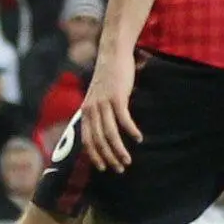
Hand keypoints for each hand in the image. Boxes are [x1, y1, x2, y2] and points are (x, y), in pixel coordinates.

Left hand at [79, 56, 143, 171]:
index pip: (87, 140)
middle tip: (119, 168)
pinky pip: (123, 119)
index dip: (95, 156)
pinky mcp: (117, 96)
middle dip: (108, 158)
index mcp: (85, 111)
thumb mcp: (98, 97)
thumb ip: (99, 113)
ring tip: (128, 160)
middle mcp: (91, 109)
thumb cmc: (108, 77)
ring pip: (110, 134)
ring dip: (119, 150)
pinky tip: (138, 138)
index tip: (103, 168)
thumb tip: (104, 131)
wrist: (113, 54)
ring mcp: (103, 103)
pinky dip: (131, 131)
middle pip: (98, 141)